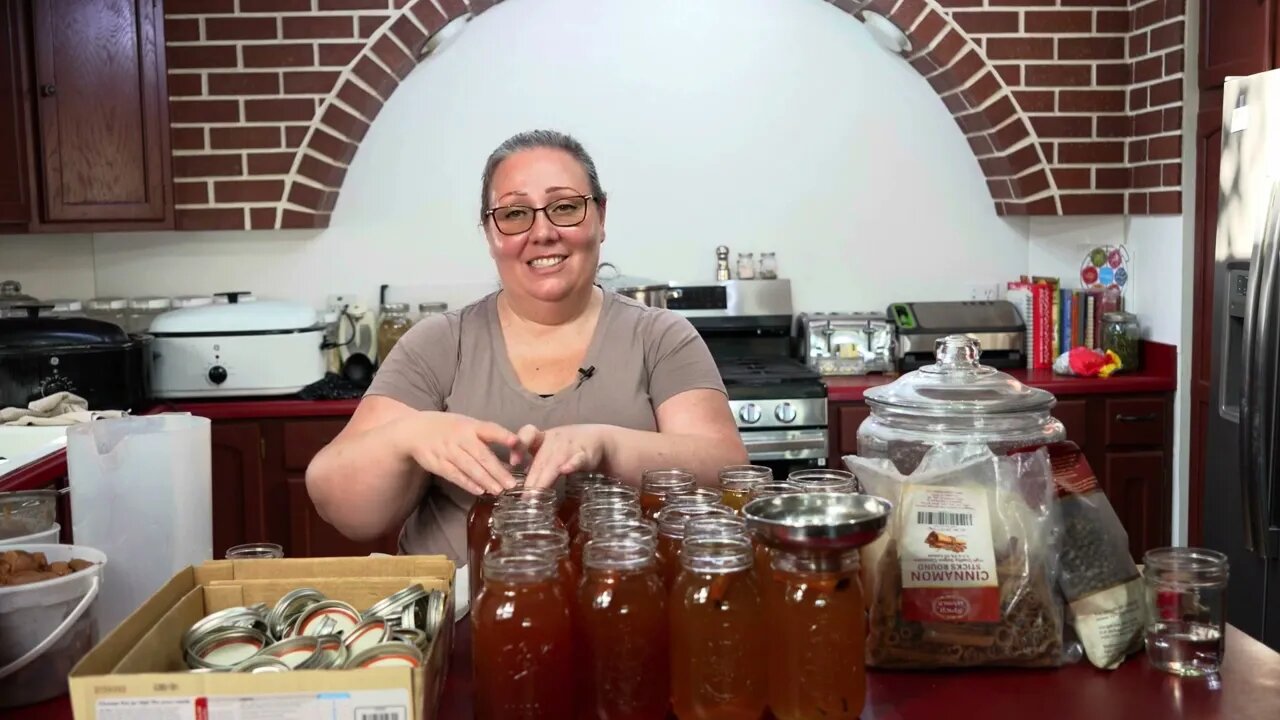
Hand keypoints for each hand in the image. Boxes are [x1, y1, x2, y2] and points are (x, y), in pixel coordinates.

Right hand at [398, 412, 521, 495]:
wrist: (415, 430)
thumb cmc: (450, 428)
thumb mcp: (468, 425)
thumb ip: (488, 436)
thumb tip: (514, 452)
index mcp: (471, 426)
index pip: (490, 429)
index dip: (502, 435)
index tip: (516, 442)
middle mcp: (460, 437)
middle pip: (481, 455)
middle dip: (497, 470)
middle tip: (512, 484)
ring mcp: (448, 450)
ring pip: (469, 467)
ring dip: (485, 480)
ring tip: (499, 490)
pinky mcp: (437, 463)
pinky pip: (454, 475)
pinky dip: (467, 483)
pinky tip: (479, 491)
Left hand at [515, 424, 610, 488]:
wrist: (599, 438)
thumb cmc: (567, 446)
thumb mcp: (548, 449)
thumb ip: (534, 463)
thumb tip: (516, 479)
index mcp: (543, 437)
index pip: (528, 434)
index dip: (519, 446)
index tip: (513, 462)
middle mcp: (554, 440)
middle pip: (541, 459)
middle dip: (532, 477)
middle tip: (524, 496)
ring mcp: (570, 446)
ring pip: (555, 462)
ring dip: (546, 477)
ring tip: (536, 491)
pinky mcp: (585, 454)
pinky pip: (578, 459)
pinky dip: (572, 464)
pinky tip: (566, 470)